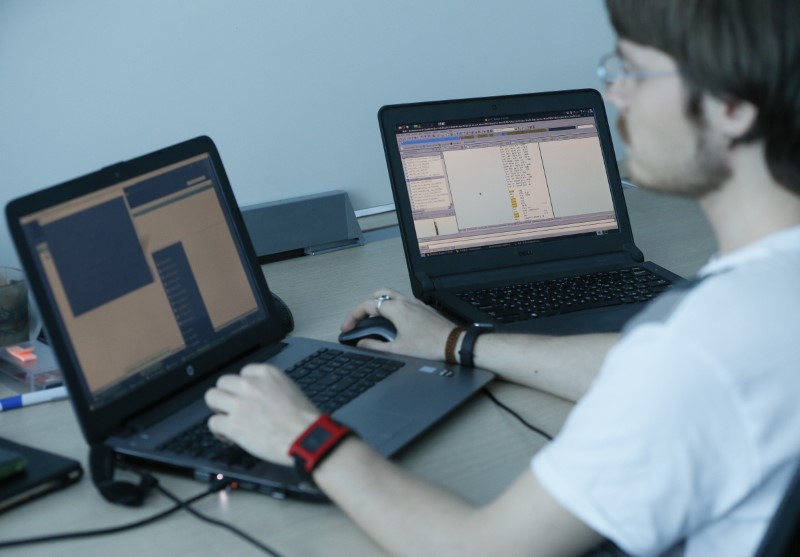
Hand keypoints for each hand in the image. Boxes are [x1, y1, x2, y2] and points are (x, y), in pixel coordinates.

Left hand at [205, 364, 320, 464]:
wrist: (306, 438)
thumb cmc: (304, 420)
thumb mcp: (290, 390)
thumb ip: (270, 388)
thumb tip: (258, 397)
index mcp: (267, 374)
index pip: (244, 372)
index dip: (244, 386)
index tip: (247, 396)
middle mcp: (251, 385)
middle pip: (223, 382)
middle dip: (227, 395)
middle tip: (233, 407)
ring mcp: (240, 404)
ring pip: (211, 397)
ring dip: (218, 409)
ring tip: (227, 419)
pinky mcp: (233, 424)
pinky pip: (213, 422)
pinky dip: (219, 430)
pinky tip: (229, 436)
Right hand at [341, 288, 457, 360]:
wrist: (455, 344)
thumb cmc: (431, 346)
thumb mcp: (398, 350)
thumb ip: (375, 347)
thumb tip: (361, 344)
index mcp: (397, 308)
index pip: (367, 305)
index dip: (353, 316)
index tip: (348, 327)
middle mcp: (406, 302)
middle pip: (379, 294)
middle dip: (365, 305)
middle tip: (358, 319)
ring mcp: (416, 304)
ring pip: (392, 296)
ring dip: (379, 304)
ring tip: (373, 320)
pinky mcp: (424, 310)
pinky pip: (403, 302)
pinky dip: (392, 308)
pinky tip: (393, 322)